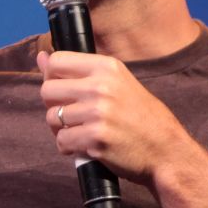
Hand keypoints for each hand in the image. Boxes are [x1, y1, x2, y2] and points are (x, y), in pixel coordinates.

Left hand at [38, 49, 191, 182]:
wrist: (166, 150)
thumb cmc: (141, 117)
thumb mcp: (117, 83)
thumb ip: (79, 72)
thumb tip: (41, 57)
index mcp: (107, 67)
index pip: (57, 61)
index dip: (52, 78)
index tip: (64, 91)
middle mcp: (101, 87)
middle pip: (47, 90)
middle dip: (54, 106)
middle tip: (72, 117)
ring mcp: (98, 113)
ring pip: (52, 118)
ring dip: (61, 129)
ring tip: (81, 132)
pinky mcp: (95, 139)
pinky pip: (62, 141)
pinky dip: (69, 148)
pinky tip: (85, 146)